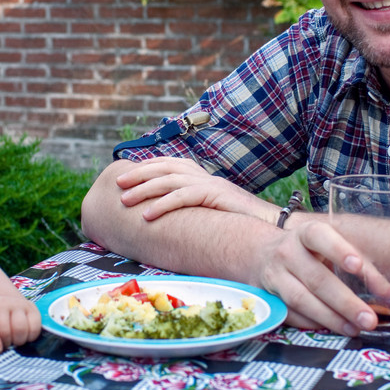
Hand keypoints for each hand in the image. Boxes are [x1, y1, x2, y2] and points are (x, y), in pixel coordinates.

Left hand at [0, 294, 41, 353]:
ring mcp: (19, 305)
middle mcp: (3, 304)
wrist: (6, 302)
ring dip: (18, 341)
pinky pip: (34, 328)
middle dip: (6, 343)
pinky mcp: (33, 309)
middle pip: (4, 329)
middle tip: (7, 345)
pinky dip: (31, 337)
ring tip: (16, 341)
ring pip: (20, 328)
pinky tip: (26, 337)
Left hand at [116, 157, 276, 222]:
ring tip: (125, 200)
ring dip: (144, 190)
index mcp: (202, 176)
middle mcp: (204, 176)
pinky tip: (147, 215)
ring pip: (170, 180)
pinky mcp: (216, 195)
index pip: (169, 164)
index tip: (125, 176)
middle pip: (165, 168)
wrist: (271, 225)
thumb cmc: (239, 223)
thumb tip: (168, 218)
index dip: (146, 167)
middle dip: (139, 174)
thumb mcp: (210, 212)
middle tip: (118, 184)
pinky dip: (163, 204)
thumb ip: (192, 209)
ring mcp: (210, 184)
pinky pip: (184, 197)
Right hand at [252, 217, 389, 335]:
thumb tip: (387, 292)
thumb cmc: (308, 251)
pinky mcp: (267, 297)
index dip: (338, 250)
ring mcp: (274, 276)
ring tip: (355, 328)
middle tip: (369, 318)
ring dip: (330, 318)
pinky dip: (313, 324)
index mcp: (305, 234)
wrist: (261, 255)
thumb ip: (357, 263)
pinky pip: (291, 315)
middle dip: (345, 301)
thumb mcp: (328, 245)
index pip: (319, 237)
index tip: (357, 266)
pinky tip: (333, 329)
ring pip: (302, 300)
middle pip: (316, 278)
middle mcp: (286, 252)